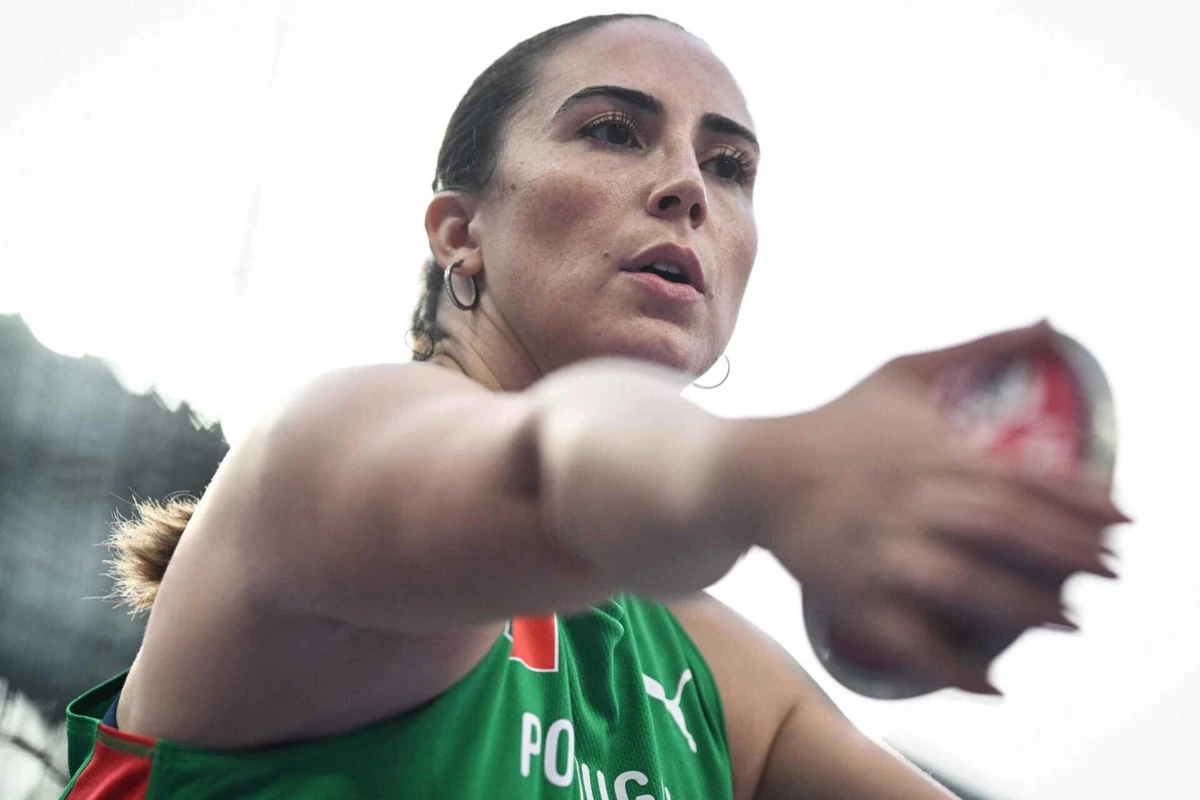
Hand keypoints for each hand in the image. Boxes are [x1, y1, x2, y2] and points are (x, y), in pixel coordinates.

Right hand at [759, 322, 1128, 692]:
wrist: (755, 471)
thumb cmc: (837, 422)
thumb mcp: (904, 373)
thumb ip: (980, 348)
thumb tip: (1051, 322)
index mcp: (934, 452)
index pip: (1024, 477)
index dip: (1082, 500)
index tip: (1126, 519)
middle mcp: (914, 502)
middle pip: (1006, 530)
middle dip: (1068, 553)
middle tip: (1112, 571)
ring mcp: (883, 552)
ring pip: (966, 585)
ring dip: (1024, 607)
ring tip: (1071, 621)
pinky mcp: (854, 594)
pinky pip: (910, 638)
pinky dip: (952, 666)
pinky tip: (994, 685)